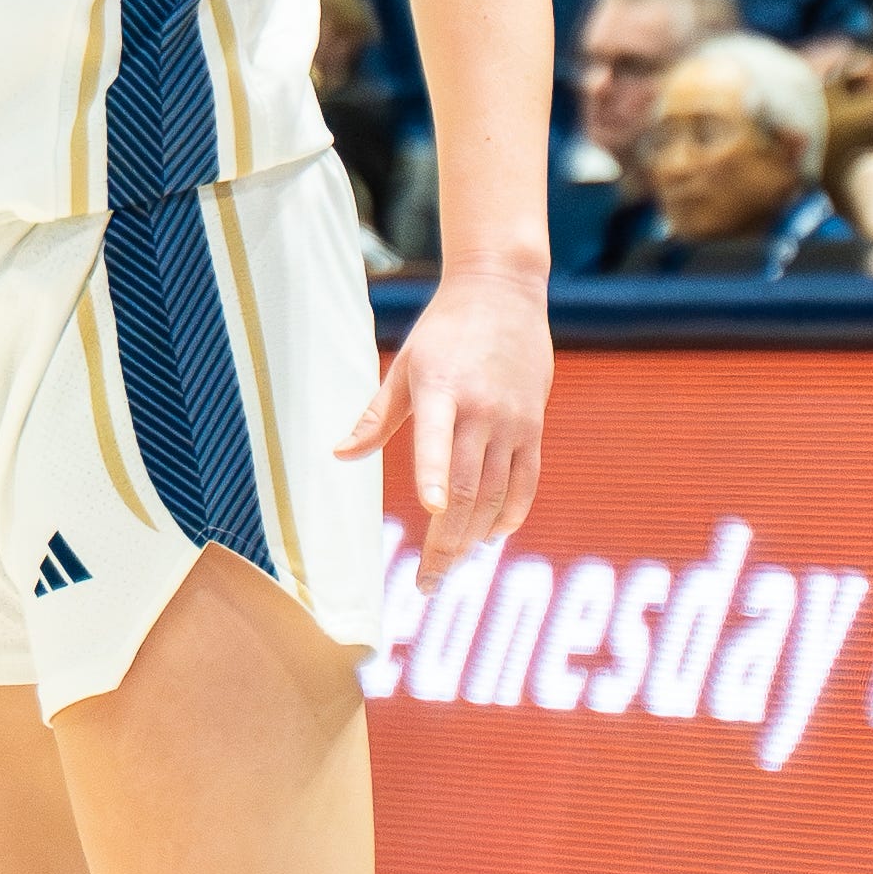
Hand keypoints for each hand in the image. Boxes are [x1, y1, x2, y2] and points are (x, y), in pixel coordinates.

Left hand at [338, 261, 547, 586]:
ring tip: (452, 566)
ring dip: (475, 536)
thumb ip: (375, 417)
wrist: (504, 292)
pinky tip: (493, 538)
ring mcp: (512, 421)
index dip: (433, 476)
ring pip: (496, 492)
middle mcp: (481, 410)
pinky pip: (526, 480)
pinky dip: (511, 514)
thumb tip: (339, 456)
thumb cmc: (444, 331)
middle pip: (468, 486)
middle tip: (428, 581)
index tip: (429, 511)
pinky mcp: (533, 426)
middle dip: (447, 540)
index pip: (438, 440)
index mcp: (442, 391)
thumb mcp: (404, 368)